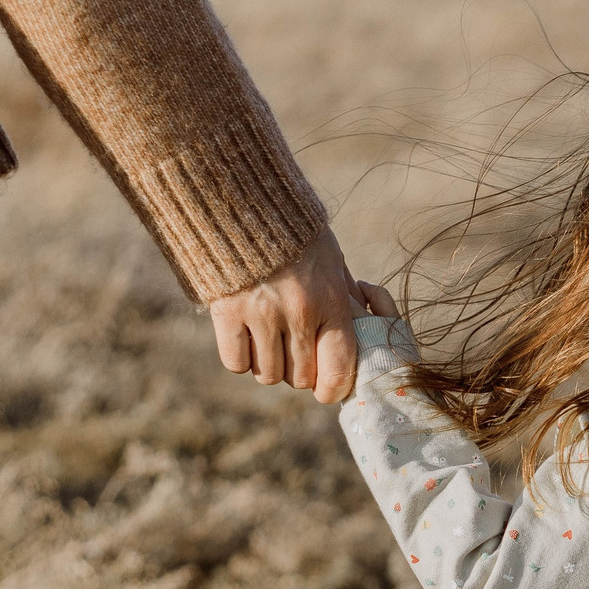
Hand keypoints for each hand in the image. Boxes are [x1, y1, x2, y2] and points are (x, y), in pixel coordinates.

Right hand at [207, 228, 364, 402]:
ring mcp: (262, 314)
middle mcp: (299, 312)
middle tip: (290, 352)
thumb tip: (361, 325)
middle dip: (296, 371)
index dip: (332, 388)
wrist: (242, 198)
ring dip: (267, 365)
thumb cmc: (293, 230)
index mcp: (331, 301)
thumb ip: (342, 295)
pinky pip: (236, 362)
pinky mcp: (227, 312)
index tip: (325, 390)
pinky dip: (240, 357)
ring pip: (268, 374)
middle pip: (300, 376)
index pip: (339, 368)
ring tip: (266, 341)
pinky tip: (243, 337)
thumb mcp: (330, 258)